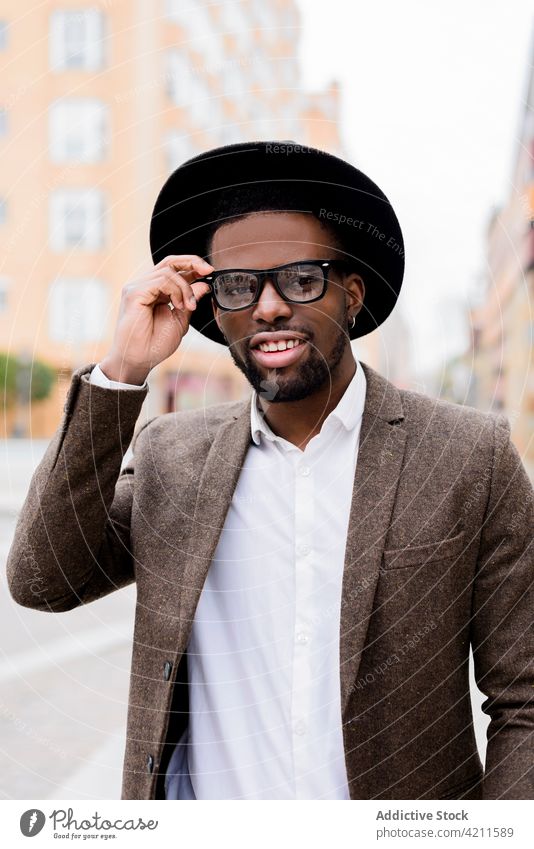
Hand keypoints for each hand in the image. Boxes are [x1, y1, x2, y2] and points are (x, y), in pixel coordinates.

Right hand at [99, 255, 213, 384]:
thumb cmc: (155, 344)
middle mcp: (145, 286)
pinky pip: (160, 280)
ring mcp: (137, 287)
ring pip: (168, 271)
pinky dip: (175, 290)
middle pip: (170, 261)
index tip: (210, 272)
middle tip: (208, 271)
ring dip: (185, 288)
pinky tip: (178, 306)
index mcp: (156, 291)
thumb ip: (190, 300)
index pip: (174, 269)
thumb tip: (204, 284)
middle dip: (192, 262)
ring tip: (188, 307)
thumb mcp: (180, 320)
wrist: (139, 360)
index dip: (193, 266)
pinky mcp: (133, 292)